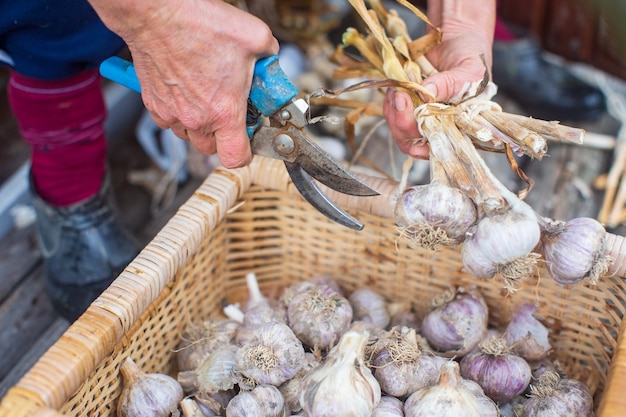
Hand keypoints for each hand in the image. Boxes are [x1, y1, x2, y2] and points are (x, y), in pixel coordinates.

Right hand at [88, 0, 278, 167]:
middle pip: (212, 148)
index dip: (246, 153)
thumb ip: (269, 57)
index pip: (236, 157)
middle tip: (230, 108)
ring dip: (201, 124)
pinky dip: (179, 113)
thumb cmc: (199, 23)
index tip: (249, 139)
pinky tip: (187, 92)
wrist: (157, 12)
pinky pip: (170, 121)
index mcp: (224, 111)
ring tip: (207, 96)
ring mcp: (172, 113)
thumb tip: (269, 62)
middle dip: (224, 135)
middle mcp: (196, 118)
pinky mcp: (153, 104)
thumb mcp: (255, 37)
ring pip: (190, 135)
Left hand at [383, 0, 494, 158]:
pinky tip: (395, 89)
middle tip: (400, 97)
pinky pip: (392, 114)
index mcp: (461, 125)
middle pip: (414, 142)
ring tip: (399, 89)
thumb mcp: (469, 68)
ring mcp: (422, 116)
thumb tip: (426, 94)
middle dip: (403, 123)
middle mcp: (441, 126)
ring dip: (393, 113)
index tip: (414, 127)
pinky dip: (390, 104)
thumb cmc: (471, 52)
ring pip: (399, 131)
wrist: (456, 32)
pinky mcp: (408, 105)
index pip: (440, 148)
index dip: (424, 146)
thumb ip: (450, 83)